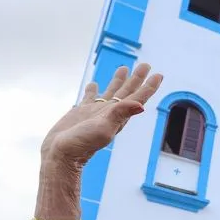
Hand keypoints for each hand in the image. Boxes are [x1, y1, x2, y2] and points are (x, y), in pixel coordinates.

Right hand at [41, 64, 162, 166]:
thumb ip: (120, 114)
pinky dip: (93, 89)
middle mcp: (110, 113)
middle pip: (127, 91)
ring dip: (118, 80)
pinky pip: (89, 96)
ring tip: (124, 68)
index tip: (159, 75)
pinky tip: (94, 84)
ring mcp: (95, 112)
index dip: (149, 87)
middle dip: (137, 78)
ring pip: (110, 92)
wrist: (61, 154)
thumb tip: (141, 105)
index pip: (138, 97)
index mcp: (118, 116)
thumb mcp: (104, 128)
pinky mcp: (81, 112)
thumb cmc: (82, 144)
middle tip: (146, 65)